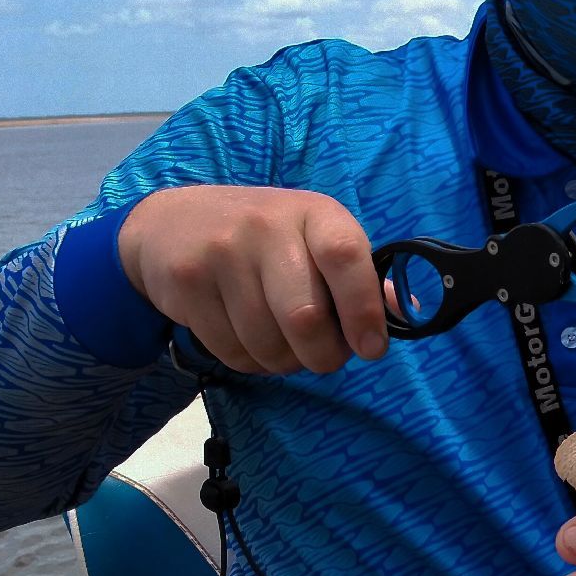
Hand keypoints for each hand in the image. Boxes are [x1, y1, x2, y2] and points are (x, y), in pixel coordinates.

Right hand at [118, 185, 387, 374]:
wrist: (171, 224)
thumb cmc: (263, 239)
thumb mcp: (313, 238)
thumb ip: (357, 275)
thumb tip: (405, 311)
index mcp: (313, 212)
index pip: (345, 256)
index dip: (363, 309)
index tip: (370, 348)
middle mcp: (266, 226)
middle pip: (304, 317)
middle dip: (321, 356)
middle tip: (322, 358)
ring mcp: (222, 253)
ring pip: (266, 344)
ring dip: (283, 363)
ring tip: (282, 346)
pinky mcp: (187, 283)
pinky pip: (231, 352)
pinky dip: (250, 363)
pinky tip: (248, 340)